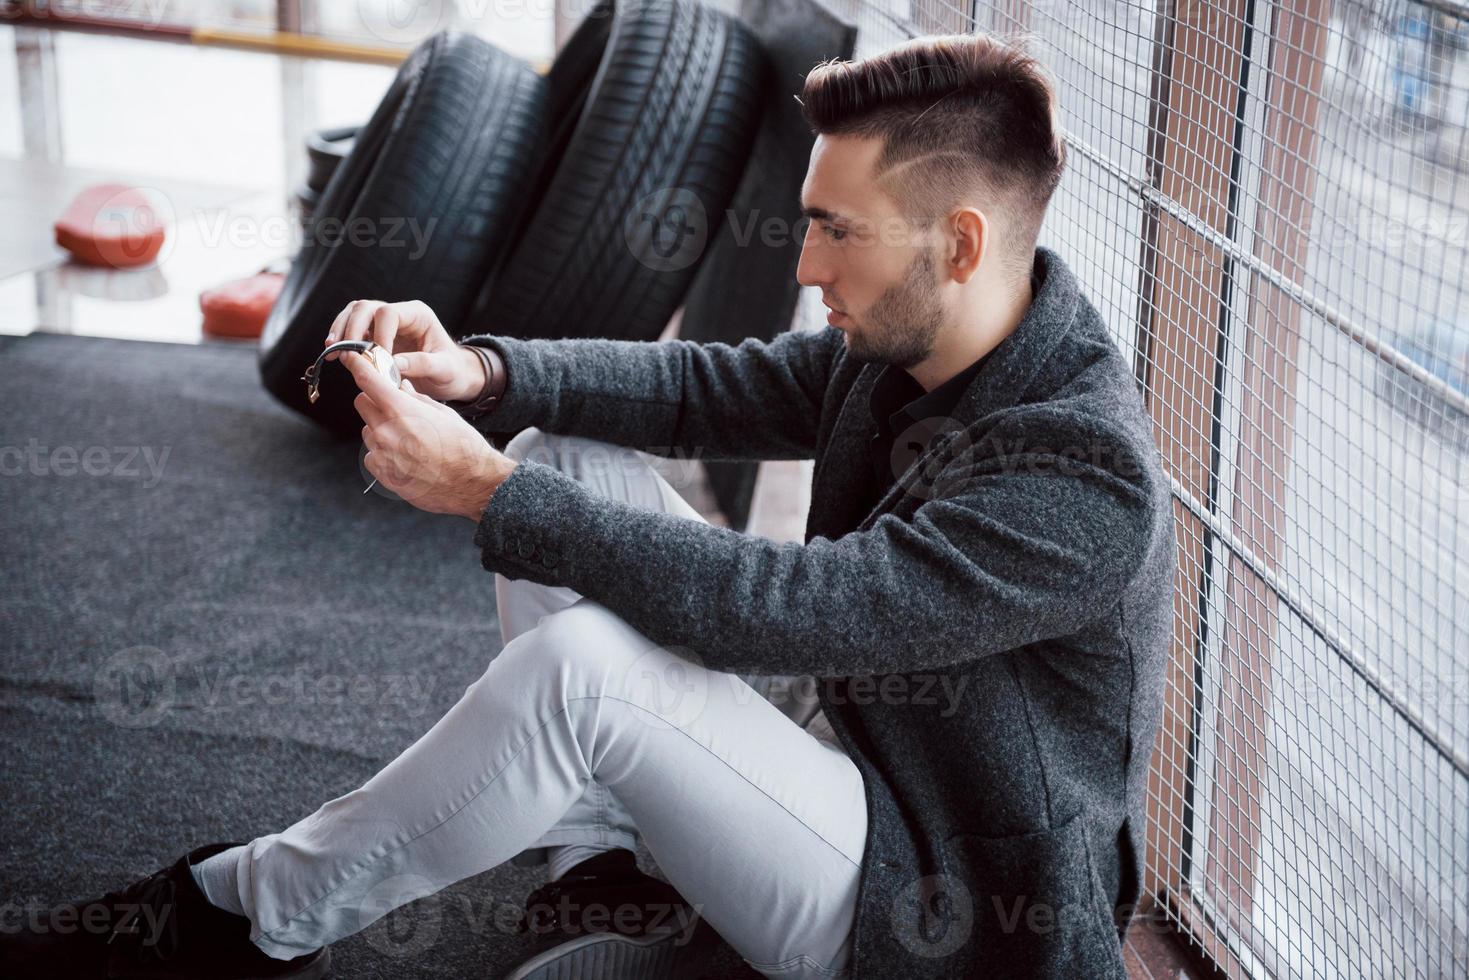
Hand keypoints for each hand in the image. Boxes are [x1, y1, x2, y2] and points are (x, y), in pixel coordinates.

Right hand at [325, 299, 485, 402]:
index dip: (378, 335)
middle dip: (352, 329)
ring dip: (341, 331)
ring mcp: (385, 323)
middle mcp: (400, 313)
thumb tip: (393, 364)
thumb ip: (422, 364)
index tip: (377, 361)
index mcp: (418, 315)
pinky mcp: (375, 335)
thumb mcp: (445, 370)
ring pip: (354, 314)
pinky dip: (342, 340)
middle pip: (366, 308)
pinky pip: (352, 330)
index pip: (389, 313)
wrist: (452, 377)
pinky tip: (335, 355)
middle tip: (345, 353)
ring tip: (332, 351)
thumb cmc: (452, 371)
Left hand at [343, 351, 514, 520]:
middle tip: (395, 409)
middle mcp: (386, 430)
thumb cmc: (463, 447)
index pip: (368, 380)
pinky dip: (382, 453)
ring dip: (380, 429)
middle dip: (375, 401)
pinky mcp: (382, 473)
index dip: (358, 366)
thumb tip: (402, 386)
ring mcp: (382, 453)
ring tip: (408, 441)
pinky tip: (405, 458)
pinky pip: (371, 454)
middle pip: (362, 403)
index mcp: (402, 410)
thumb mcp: (443, 414)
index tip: (351, 358)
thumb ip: (416, 398)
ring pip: (367, 430)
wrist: (471, 483)